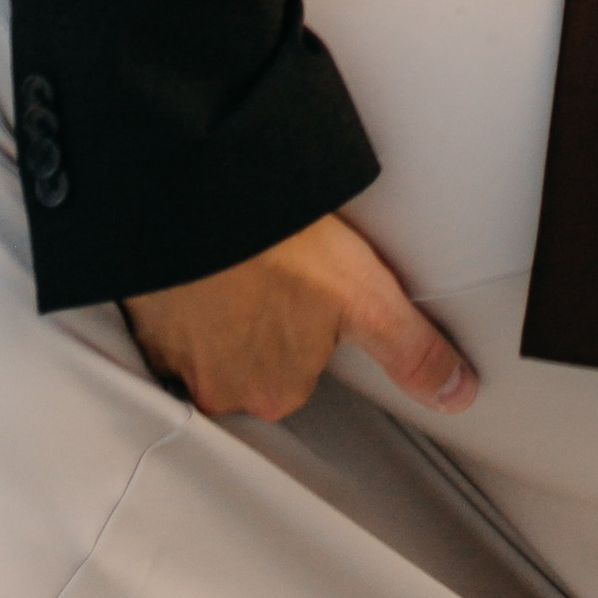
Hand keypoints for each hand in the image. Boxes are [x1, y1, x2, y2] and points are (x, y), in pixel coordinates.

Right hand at [123, 211, 475, 424]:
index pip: (297, 372)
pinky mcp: (142, 318)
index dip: (307, 329)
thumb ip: (410, 350)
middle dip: (262, 323)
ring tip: (239, 266)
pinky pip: (167, 318)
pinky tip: (202, 265)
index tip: (305, 297)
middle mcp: (219, 388)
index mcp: (274, 391)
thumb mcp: (367, 297)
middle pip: (251, 363)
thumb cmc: (280, 247)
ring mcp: (173, 356)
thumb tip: (455, 393)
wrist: (200, 203)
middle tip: (274, 273)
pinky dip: (183, 295)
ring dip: (221, 310)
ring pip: (208, 342)